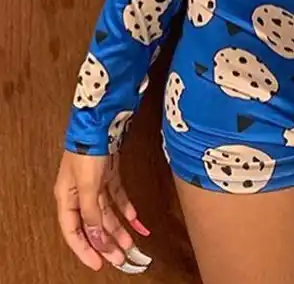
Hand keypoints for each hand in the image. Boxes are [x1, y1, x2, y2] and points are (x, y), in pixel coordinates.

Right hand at [54, 150, 152, 272]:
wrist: (99, 123)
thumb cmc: (87, 151)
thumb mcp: (87, 185)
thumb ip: (91, 211)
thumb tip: (96, 234)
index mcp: (66, 197)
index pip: (73, 232)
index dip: (85, 249)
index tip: (99, 263)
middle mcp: (79, 192)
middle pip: (92, 224)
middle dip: (106, 243)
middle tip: (121, 257)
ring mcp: (94, 182)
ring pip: (106, 212)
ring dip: (118, 228)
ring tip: (130, 243)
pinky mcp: (108, 172)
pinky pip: (116, 195)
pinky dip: (125, 206)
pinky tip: (134, 217)